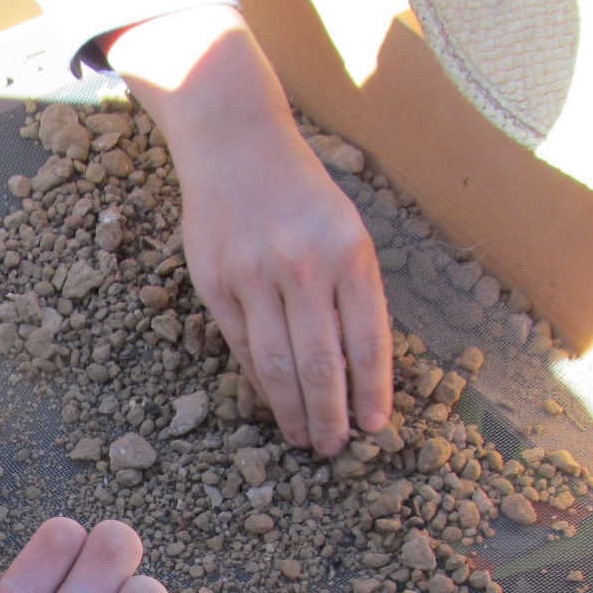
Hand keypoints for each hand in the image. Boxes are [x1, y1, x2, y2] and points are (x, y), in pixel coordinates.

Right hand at [111, 6, 390, 456]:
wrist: (236, 143)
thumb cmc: (302, 192)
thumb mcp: (346, 230)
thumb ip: (354, 293)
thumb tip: (359, 369)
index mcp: (349, 253)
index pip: (367, 341)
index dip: (372, 392)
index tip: (375, 428)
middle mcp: (303, 267)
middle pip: (320, 364)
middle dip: (330, 415)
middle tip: (335, 449)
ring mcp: (254, 277)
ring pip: (277, 365)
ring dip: (293, 411)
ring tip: (304, 438)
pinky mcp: (216, 284)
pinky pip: (243, 347)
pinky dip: (261, 381)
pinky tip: (273, 401)